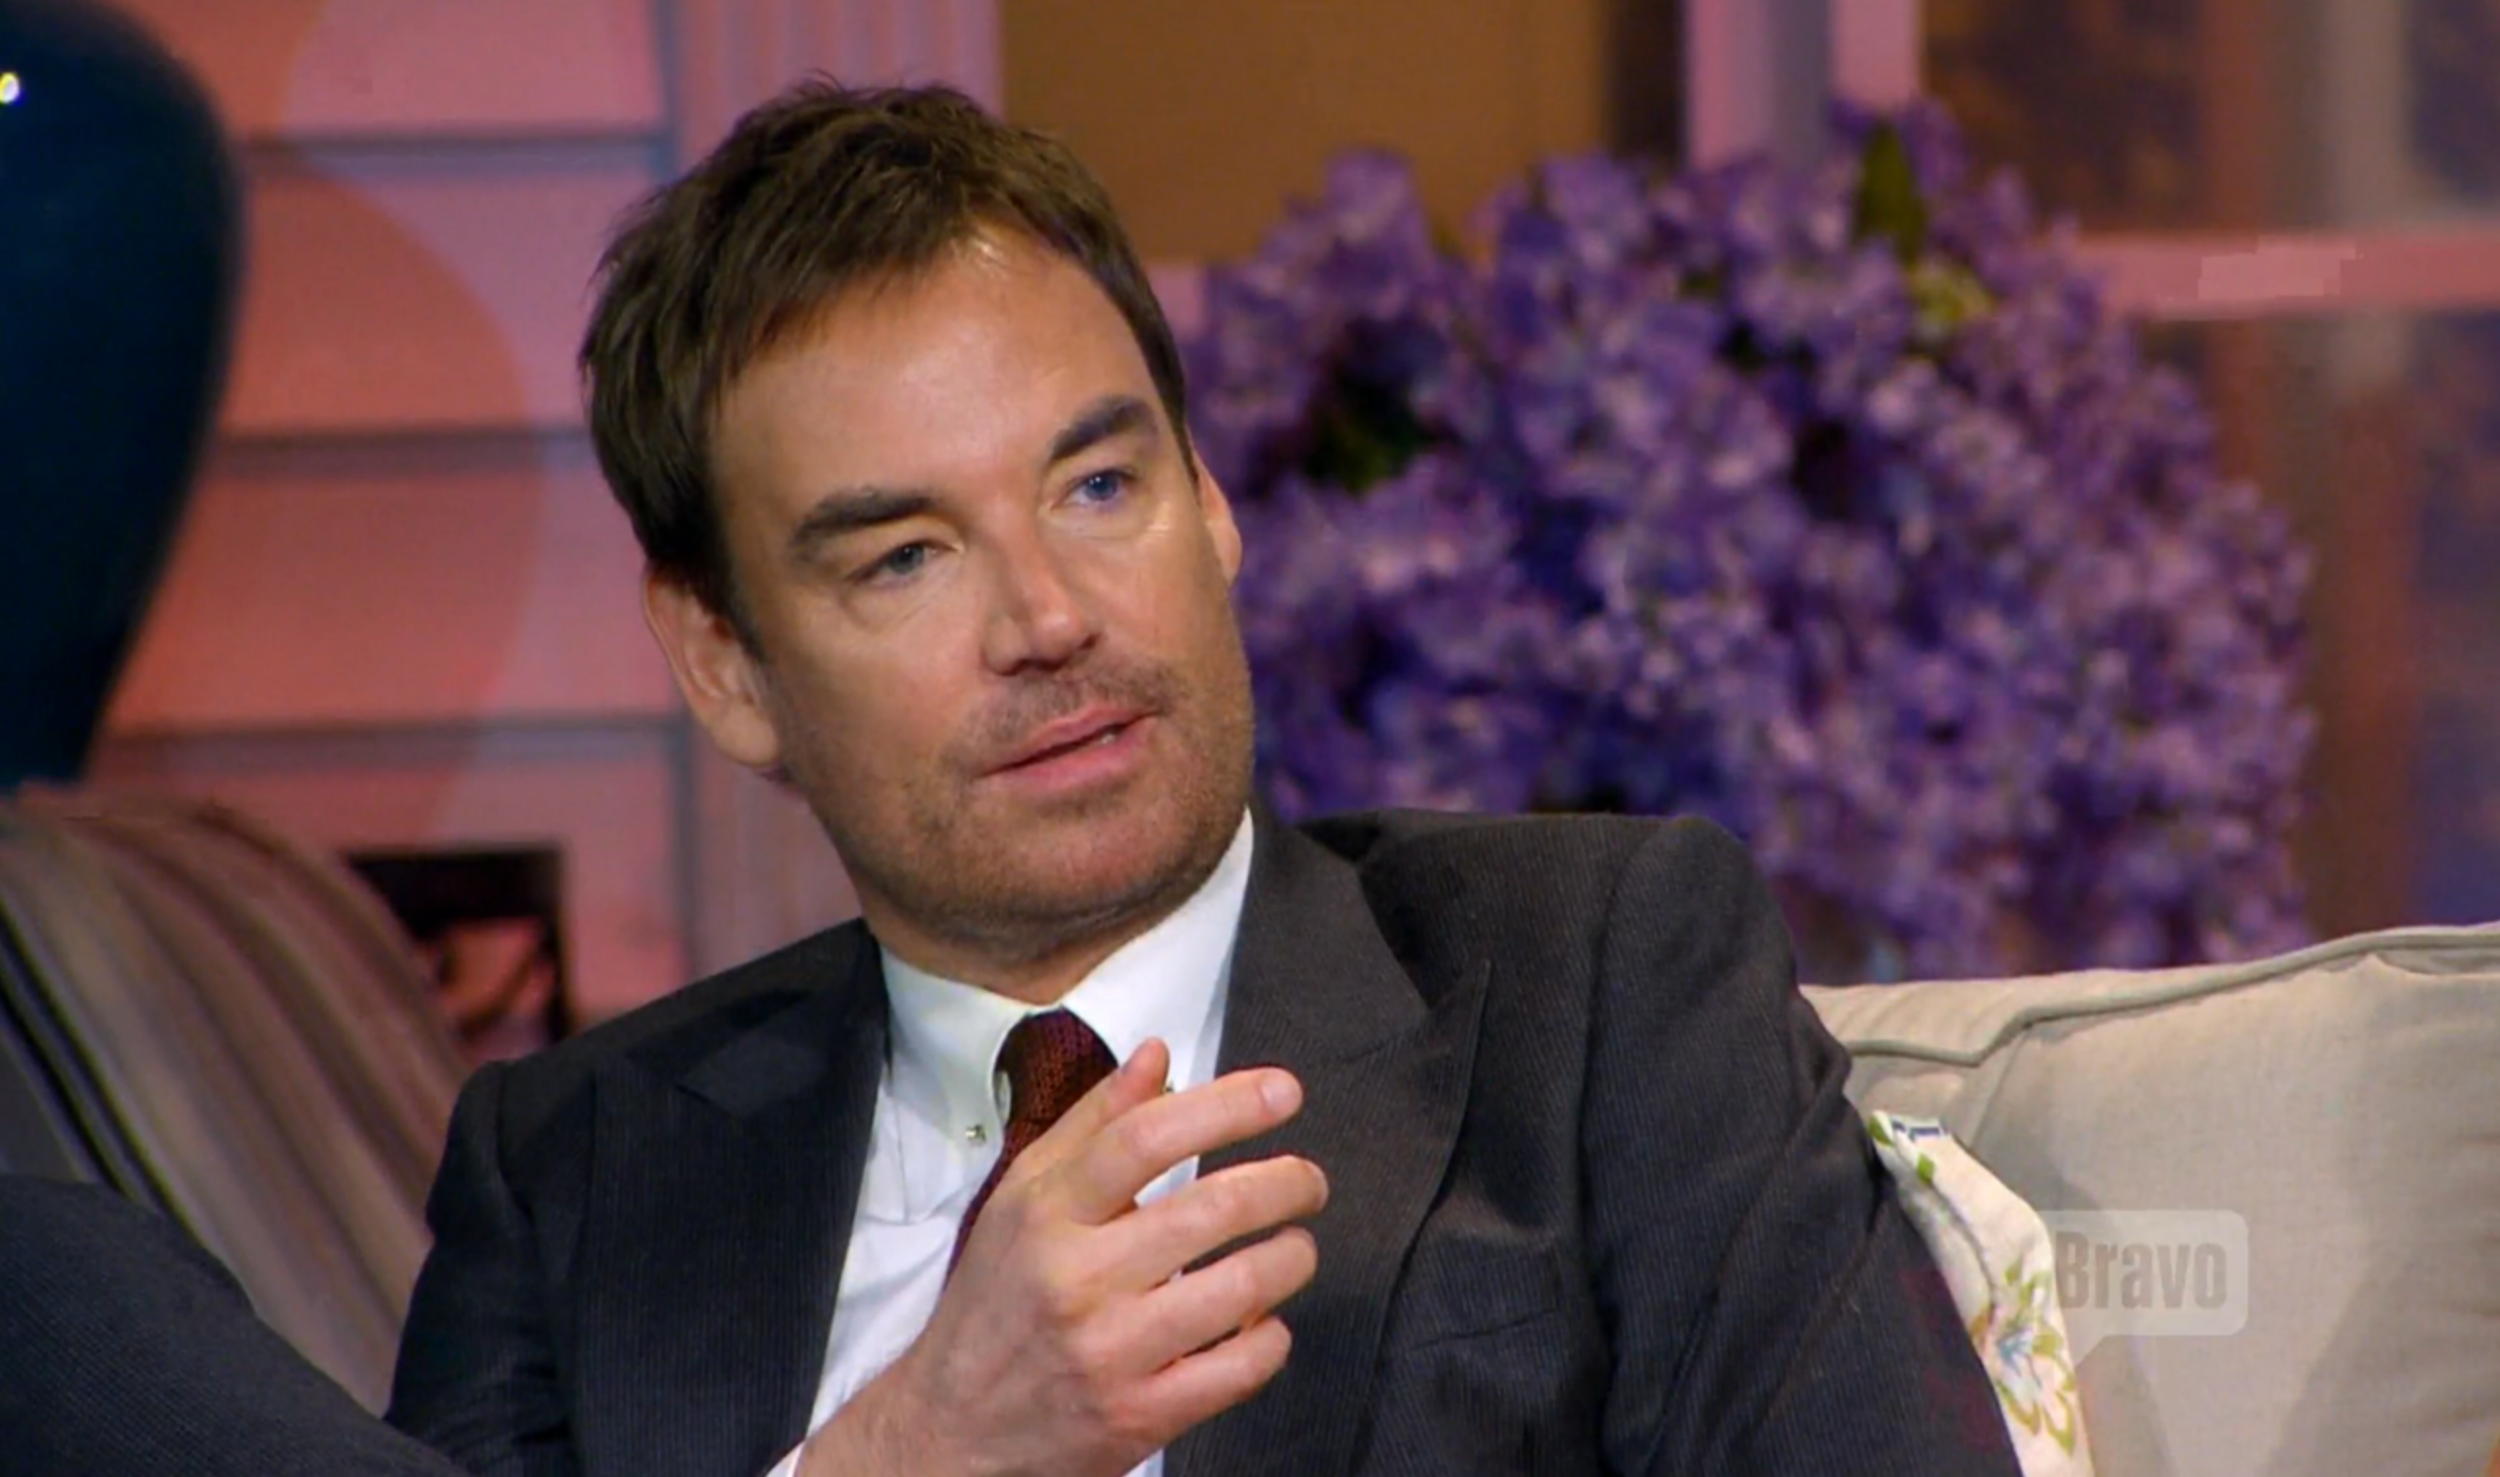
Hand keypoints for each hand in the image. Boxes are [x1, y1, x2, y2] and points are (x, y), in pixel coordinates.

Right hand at [802, 1039, 1326, 1476]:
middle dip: (1285, 1182)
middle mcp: (1078, 1279)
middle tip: (1306, 1179)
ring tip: (1295, 1244)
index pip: (1145, 1139)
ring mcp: (1112, 1352)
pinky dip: (1271, 1334)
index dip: (1226, 1106)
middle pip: (1210, 1209)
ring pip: (1242, 1287)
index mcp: (1046, 1214)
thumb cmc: (995, 1303)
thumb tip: (1158, 1055)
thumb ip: (1094, 1123)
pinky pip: (1242, 1366)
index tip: (1282, 1092)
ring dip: (1292, 1255)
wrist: (952, 1431)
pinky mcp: (1141, 1416)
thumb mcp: (1023, 1199)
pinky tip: (1262, 1317)